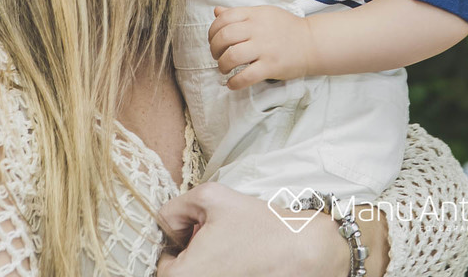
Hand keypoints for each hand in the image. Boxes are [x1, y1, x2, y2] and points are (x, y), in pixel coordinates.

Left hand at [157, 182, 348, 276]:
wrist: (304, 252)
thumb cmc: (259, 227)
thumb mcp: (212, 197)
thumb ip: (176, 206)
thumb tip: (168, 223)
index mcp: (180, 276)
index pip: (163, 262)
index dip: (181, 240)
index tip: (201, 229)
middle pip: (182, 270)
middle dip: (196, 251)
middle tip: (221, 236)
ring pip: (202, 274)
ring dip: (211, 261)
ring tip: (234, 247)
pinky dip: (225, 270)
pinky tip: (243, 260)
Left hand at [208, 5, 317, 88]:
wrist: (312, 42)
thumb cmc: (286, 28)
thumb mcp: (264, 14)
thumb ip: (240, 13)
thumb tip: (217, 11)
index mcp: (255, 15)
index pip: (224, 18)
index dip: (212, 31)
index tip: (214, 40)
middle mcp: (258, 29)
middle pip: (224, 37)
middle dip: (214, 49)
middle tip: (218, 56)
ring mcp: (265, 48)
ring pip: (232, 57)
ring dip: (222, 65)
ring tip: (225, 69)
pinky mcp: (271, 66)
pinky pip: (246, 76)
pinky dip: (234, 83)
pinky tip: (233, 83)